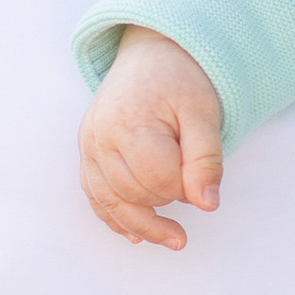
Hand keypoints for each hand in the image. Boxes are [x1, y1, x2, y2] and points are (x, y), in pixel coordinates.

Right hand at [79, 27, 225, 249]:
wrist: (150, 54)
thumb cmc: (179, 81)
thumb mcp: (204, 113)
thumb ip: (206, 159)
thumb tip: (207, 205)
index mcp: (129, 123)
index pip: (159, 179)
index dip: (185, 186)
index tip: (201, 175)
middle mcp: (99, 138)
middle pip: (133, 194)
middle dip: (166, 200)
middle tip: (193, 192)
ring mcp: (88, 147)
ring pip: (111, 202)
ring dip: (142, 224)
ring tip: (175, 239)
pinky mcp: (87, 154)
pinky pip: (96, 196)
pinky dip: (115, 218)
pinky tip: (137, 235)